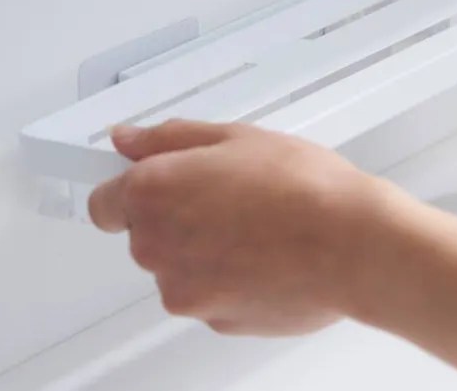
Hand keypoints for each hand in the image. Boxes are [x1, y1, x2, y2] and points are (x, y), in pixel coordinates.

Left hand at [88, 120, 389, 335]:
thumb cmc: (306, 189)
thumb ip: (171, 138)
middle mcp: (157, 247)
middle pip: (145, 234)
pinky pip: (211, 295)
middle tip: (230, 194)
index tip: (149, 182)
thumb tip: (129, 140)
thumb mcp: (238, 137)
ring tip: (260, 227)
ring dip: (205, 250)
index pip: (102, 201)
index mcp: (154, 192)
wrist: (353, 245)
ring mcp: (184, 289)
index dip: (130, 188)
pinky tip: (269, 256)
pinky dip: (231, 279)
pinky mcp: (214, 319)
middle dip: (177, 216)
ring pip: (180, 267)